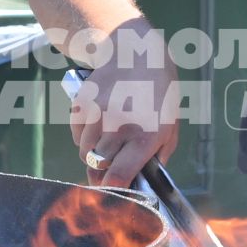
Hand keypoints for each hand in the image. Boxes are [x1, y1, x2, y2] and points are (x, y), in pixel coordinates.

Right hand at [70, 18, 178, 186]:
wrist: (137, 53)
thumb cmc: (159, 95)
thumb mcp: (170, 127)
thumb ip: (158, 157)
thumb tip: (143, 182)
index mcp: (145, 136)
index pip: (118, 176)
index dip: (113, 190)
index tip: (114, 193)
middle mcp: (119, 125)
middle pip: (97, 166)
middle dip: (101, 172)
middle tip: (109, 169)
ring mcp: (98, 114)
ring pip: (84, 151)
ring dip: (93, 153)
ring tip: (107, 140)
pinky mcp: (83, 103)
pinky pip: (76, 134)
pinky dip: (83, 136)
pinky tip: (98, 125)